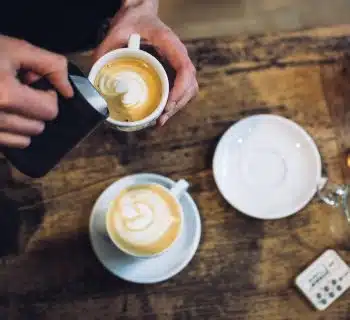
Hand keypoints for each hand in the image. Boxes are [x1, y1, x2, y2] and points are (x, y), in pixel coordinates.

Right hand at [0, 35, 72, 147]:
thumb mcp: (15, 48)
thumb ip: (50, 65)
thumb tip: (69, 91)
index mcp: (6, 96)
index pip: (49, 111)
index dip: (48, 96)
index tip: (36, 86)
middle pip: (37, 127)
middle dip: (36, 110)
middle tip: (20, 92)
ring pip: (23, 141)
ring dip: (24, 124)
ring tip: (9, 104)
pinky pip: (5, 146)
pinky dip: (8, 133)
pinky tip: (1, 114)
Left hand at [94, 0, 197, 125]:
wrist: (140, 13)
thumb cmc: (133, 20)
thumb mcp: (116, 31)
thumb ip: (105, 51)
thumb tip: (95, 76)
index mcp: (170, 44)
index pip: (185, 69)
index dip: (180, 90)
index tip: (168, 104)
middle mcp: (178, 55)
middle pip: (190, 85)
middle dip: (177, 105)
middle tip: (160, 119)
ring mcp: (178, 64)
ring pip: (189, 90)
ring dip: (177, 107)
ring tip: (160, 120)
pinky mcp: (174, 71)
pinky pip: (182, 90)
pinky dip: (175, 103)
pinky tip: (162, 112)